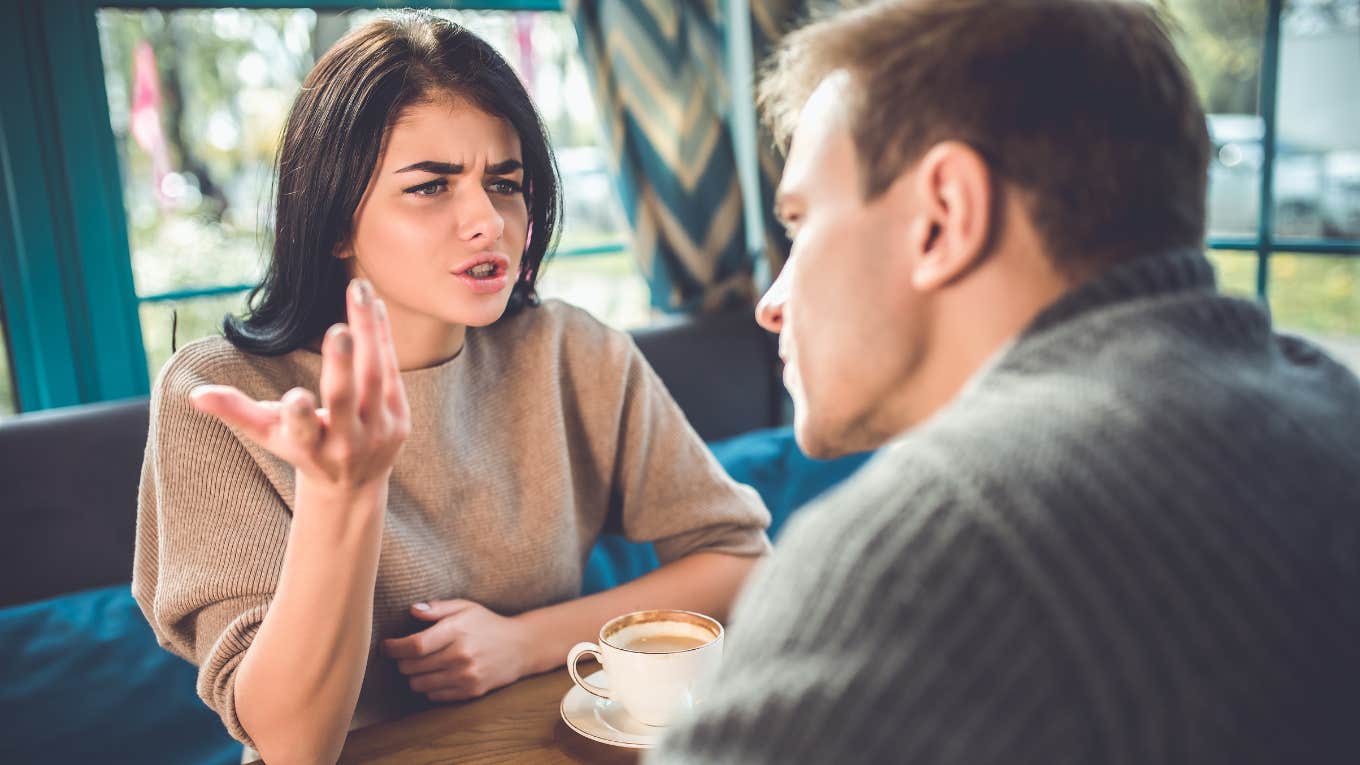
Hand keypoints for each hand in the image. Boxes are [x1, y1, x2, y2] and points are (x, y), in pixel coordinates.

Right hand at [189, 279, 410, 493]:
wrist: (355, 483)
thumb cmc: (303, 449)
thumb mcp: (269, 434)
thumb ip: (237, 411)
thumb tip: (196, 395)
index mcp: (309, 448)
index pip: (303, 432)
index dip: (300, 416)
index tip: (295, 397)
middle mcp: (346, 443)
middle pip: (344, 400)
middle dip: (341, 367)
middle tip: (339, 330)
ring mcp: (378, 432)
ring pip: (375, 378)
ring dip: (368, 332)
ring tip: (358, 290)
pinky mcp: (401, 420)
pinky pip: (392, 371)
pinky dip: (383, 337)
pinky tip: (374, 304)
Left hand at [383, 600, 536, 701]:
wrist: (521, 647)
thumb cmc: (487, 624)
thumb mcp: (466, 607)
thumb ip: (438, 608)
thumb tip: (412, 610)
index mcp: (457, 631)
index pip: (414, 645)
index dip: (393, 648)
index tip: (385, 646)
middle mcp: (461, 655)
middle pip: (412, 666)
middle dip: (402, 661)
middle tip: (406, 654)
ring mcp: (466, 676)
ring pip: (418, 684)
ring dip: (413, 675)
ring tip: (422, 664)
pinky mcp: (470, 692)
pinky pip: (434, 695)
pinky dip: (429, 686)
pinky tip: (438, 674)